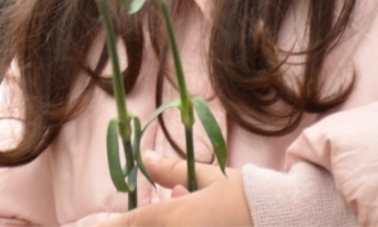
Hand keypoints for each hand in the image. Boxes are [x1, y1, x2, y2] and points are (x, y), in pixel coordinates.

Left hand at [101, 150, 250, 225]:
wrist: (288, 219)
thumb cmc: (251, 196)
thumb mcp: (211, 178)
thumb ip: (174, 169)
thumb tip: (145, 158)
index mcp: (173, 217)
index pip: (129, 224)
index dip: (108, 226)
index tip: (90, 226)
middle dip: (128, 226)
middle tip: (125, 220)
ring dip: (156, 226)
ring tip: (181, 215)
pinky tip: (199, 221)